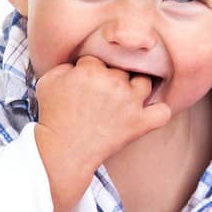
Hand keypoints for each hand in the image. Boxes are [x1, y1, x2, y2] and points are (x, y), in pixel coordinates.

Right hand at [34, 56, 170, 211]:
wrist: (62, 152)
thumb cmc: (52, 116)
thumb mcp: (48, 81)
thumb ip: (66, 65)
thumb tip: (80, 64)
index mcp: (91, 68)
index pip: (98, 60)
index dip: (90, 73)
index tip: (84, 88)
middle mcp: (113, 82)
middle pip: (121, 70)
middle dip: (112, 81)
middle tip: (101, 99)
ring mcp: (129, 103)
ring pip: (145, 84)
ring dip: (136, 91)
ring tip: (123, 103)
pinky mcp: (139, 124)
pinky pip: (163, 112)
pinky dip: (158, 113)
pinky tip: (148, 114)